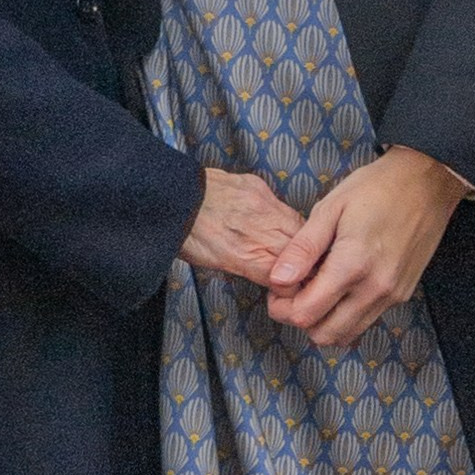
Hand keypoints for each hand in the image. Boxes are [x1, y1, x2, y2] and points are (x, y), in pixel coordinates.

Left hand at [179, 167, 305, 284]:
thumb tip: (271, 276)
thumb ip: (249, 268)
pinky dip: (283, 217)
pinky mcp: (258, 186)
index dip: (293, 286)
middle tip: (301, 268)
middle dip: (304, 262)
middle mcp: (258, 230)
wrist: (171, 197)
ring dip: (299, 239)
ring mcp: (261, 205)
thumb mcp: (215, 263)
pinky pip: (282, 205)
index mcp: (244, 255)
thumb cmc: (186, 234)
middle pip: (298, 251)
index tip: (292, 287)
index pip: (286, 278)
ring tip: (294, 246)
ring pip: (298, 225)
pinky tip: (276, 222)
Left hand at [264, 147, 470, 350]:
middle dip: (301, 319)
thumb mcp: (331, 207)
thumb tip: (278, 279)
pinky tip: (341, 287)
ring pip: (347, 334)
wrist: (427, 183)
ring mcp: (392, 295)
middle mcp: (375, 288)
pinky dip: (347, 315)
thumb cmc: (378, 188)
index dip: (283, 307)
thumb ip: (302, 248)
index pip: (306, 314)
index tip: (279, 290)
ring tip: (317, 290)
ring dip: (325, 321)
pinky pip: (366, 320)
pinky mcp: (402, 295)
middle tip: (294, 293)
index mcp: (352, 264)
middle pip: (325, 334)